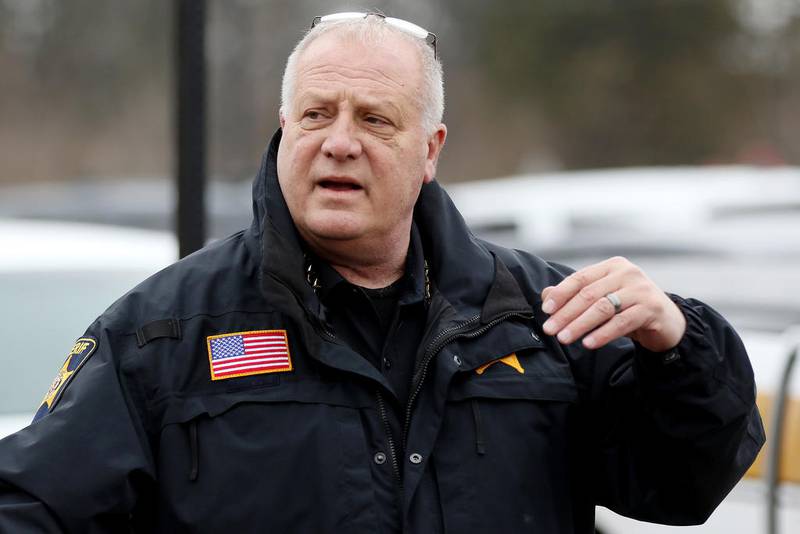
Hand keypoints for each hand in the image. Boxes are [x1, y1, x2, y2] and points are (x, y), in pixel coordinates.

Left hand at [540, 256, 686, 351]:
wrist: (667, 322)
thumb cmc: (629, 308)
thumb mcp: (602, 299)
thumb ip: (575, 295)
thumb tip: (545, 295)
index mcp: (613, 266)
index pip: (580, 278)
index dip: (561, 294)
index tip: (546, 311)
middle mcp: (628, 273)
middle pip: (589, 294)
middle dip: (566, 313)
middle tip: (550, 330)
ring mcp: (641, 290)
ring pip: (603, 308)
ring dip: (580, 325)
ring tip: (564, 338)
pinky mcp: (652, 308)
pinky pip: (621, 323)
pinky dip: (602, 334)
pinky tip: (588, 344)